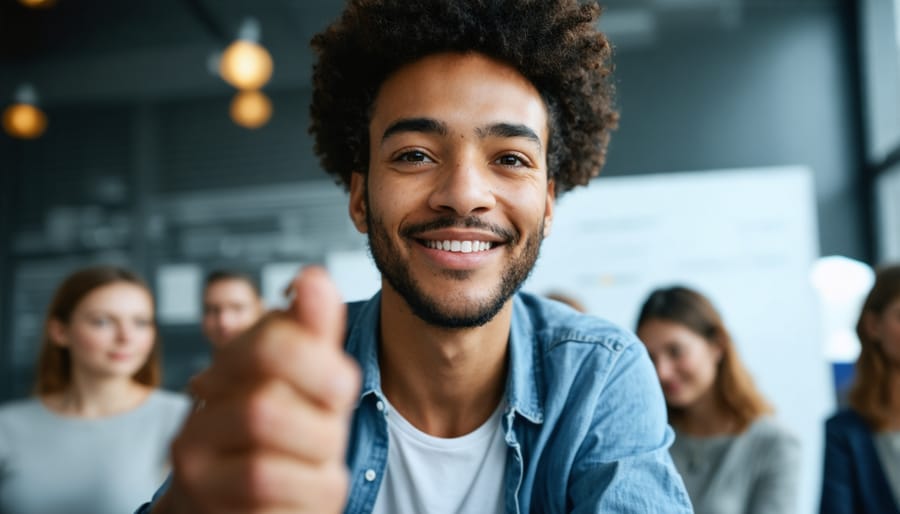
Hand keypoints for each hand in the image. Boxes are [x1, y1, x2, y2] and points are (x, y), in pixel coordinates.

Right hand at [156, 266, 360, 513]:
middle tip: (331, 432)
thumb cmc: (283, 433)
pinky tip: (307, 493)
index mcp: (228, 370)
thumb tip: (312, 276)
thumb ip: (311, 331)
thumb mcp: (305, 378)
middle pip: (264, 410)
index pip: (265, 344)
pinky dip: (309, 502)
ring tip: (319, 467)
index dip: (317, 363)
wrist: (238, 499)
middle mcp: (198, 418)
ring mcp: (195, 471)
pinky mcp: (209, 511)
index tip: (340, 386)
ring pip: (263, 470)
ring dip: (315, 471)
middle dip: (320, 428)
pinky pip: (272, 510)